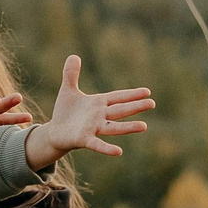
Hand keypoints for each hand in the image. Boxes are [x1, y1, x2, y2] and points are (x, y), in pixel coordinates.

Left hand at [25, 55, 153, 168]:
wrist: (55, 132)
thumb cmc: (65, 112)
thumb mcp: (68, 90)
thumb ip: (71, 74)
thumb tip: (73, 55)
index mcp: (98, 103)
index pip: (118, 97)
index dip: (131, 94)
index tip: (147, 92)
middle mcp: (99, 116)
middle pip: (120, 110)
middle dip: (135, 107)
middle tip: (152, 103)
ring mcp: (93, 129)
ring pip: (114, 128)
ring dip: (128, 127)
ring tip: (144, 126)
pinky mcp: (84, 140)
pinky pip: (97, 144)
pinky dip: (107, 148)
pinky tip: (119, 152)